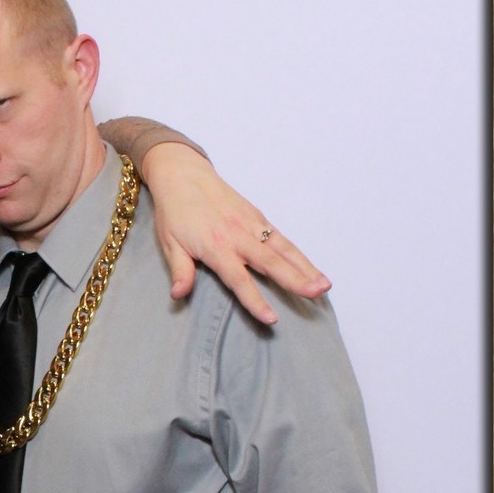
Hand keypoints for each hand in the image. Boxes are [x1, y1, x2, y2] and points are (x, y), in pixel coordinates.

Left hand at [137, 142, 330, 325]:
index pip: (238, 279)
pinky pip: (282, 238)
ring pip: (284, 249)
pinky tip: (312, 268)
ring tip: (324, 285)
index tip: (272, 318)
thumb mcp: (169, 243)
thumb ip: (179, 270)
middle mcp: (238, 236)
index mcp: (215, 246)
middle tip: (316, 294)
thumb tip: (178, 295)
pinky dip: (299, 254)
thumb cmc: (174, 210)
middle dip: (295, 280)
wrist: (183, 173)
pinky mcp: (258, 217)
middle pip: (271, 262)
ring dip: (306, 267)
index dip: (255, 300)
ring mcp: (252, 225)